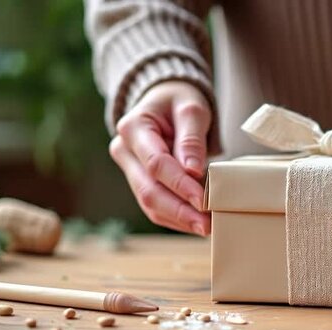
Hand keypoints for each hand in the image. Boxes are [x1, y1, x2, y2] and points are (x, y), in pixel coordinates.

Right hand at [109, 81, 210, 235]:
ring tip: (206, 227)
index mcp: (133, 127)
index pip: (156, 163)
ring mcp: (129, 168)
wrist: (165, 100)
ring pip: (149, 203)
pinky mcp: (139, 181)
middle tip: (207, 225)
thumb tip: (193, 170)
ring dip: (178, 219)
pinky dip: (175, 217)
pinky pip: (154, 205)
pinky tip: (195, 223)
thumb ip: (191, 139)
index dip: (180, 184)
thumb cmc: (179, 101)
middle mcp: (124, 150)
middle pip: (148, 190)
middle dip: (179, 211)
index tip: (203, 200)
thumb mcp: (191, 109)